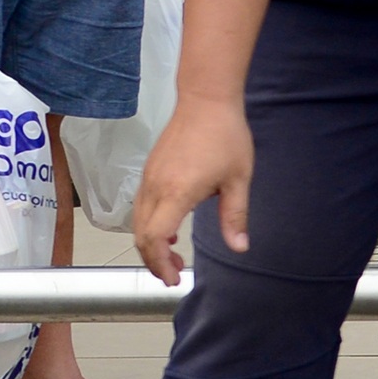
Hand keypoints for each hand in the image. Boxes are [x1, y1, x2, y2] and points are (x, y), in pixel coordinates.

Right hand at [132, 96, 253, 282]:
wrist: (206, 99)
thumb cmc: (225, 136)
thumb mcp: (238, 179)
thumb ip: (235, 216)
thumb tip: (239, 247)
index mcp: (176, 192)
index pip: (154, 238)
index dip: (159, 263)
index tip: (173, 278)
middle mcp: (155, 187)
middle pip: (141, 235)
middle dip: (153, 261)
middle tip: (173, 276)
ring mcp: (148, 177)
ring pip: (138, 222)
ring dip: (151, 244)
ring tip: (174, 258)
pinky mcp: (149, 170)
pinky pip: (141, 206)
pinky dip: (150, 226)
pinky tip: (170, 232)